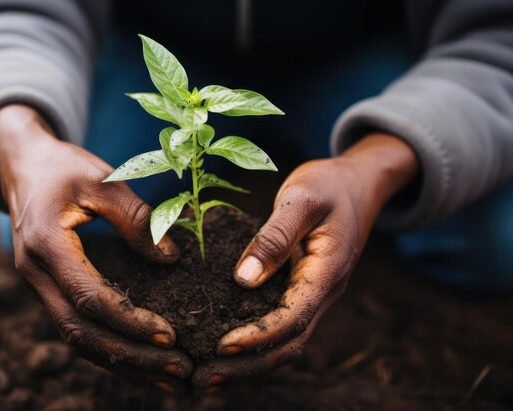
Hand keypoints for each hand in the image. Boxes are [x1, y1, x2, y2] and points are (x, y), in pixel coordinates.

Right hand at [0, 105, 191, 393]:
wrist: (22, 164)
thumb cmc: (64, 167)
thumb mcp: (102, 180)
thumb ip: (137, 218)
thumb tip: (172, 257)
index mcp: (46, 243)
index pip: (89, 297)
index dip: (129, 320)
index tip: (170, 335)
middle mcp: (35, 273)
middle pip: (80, 332)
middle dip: (130, 356)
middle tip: (179, 370)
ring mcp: (37, 284)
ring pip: (75, 338)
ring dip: (121, 362)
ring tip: (168, 378)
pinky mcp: (48, 287)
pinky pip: (75, 326)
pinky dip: (107, 348)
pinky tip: (139, 359)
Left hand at [193, 133, 417, 391]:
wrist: (359, 183)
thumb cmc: (329, 184)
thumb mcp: (302, 199)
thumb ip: (274, 237)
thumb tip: (242, 280)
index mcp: (326, 272)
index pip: (292, 318)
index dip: (257, 337)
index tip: (220, 347)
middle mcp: (323, 292)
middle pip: (289, 344)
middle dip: (248, 365)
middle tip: (205, 380)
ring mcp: (316, 294)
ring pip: (286, 341)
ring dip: (251, 363)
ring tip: (209, 376)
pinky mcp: (304, 289)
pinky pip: (283, 325)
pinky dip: (257, 344)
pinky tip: (229, 350)